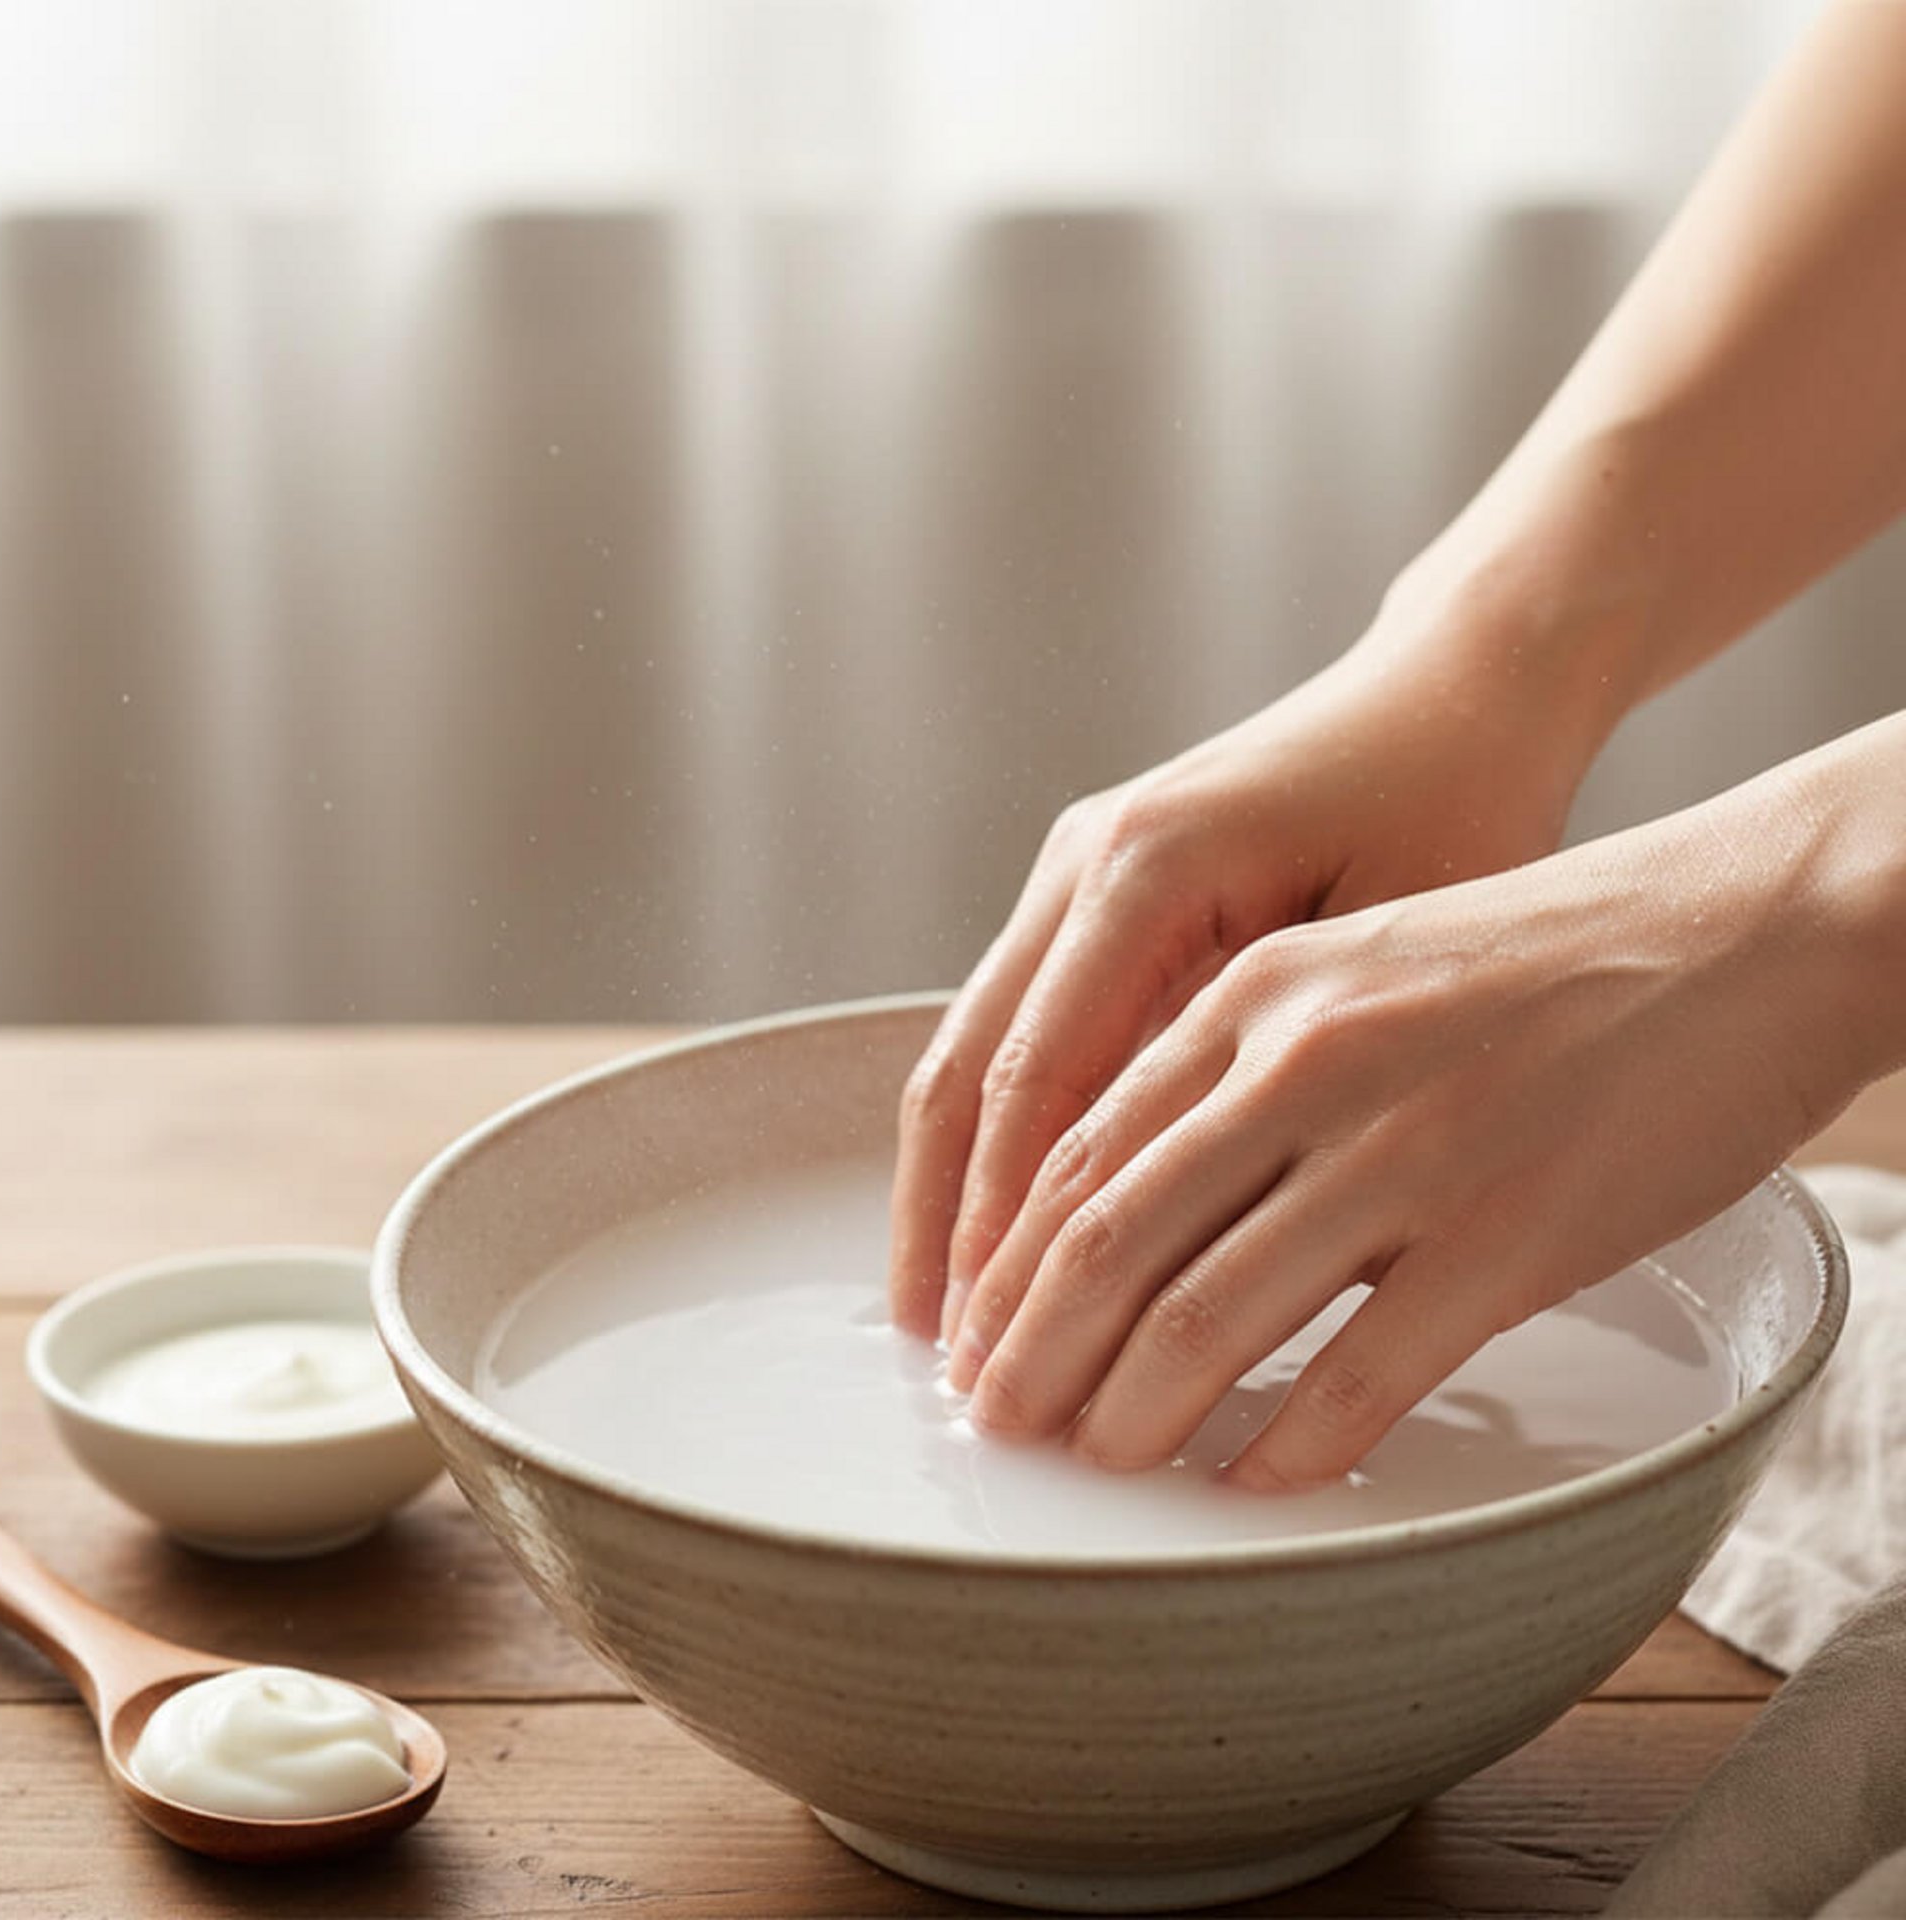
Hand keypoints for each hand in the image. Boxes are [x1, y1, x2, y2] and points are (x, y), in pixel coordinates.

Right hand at [888, 630, 1600, 1350]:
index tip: (1001, 1340)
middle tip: (950, 1362)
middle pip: (972, 1065)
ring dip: (955, 1184)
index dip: (1009, 1222)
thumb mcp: (1410, 944)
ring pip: (977, 1046)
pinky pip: (1025, 1024)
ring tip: (949, 1315)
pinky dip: (1004, 1130)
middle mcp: (1088, 861)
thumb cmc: (1464, 796)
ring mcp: (1082, 869)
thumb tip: (1252, 1259)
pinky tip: (1008, 1218)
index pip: (1043, 1075)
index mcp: (1152, 867)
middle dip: (951, 1223)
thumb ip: (1313, 1080)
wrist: (1459, 683)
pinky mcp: (1103, 891)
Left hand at [939, 764, 1882, 1489]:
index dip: (1007, 1263)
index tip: (976, 1341)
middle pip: (1110, 1238)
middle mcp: (1308, 1061)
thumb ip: (1246, 1073)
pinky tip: (1256, 1482)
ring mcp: (1407, 1148)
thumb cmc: (1546, 959)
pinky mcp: (1510, 1231)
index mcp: (1258, 994)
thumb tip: (1152, 1213)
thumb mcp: (1360, 972)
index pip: (1080, 1149)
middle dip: (1033, 1353)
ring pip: (1207, 1313)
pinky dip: (1287, 1443)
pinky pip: (1360, 1371)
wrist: (1744, 927)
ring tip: (1098, 1468)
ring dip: (1131, 1413)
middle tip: (999, 1427)